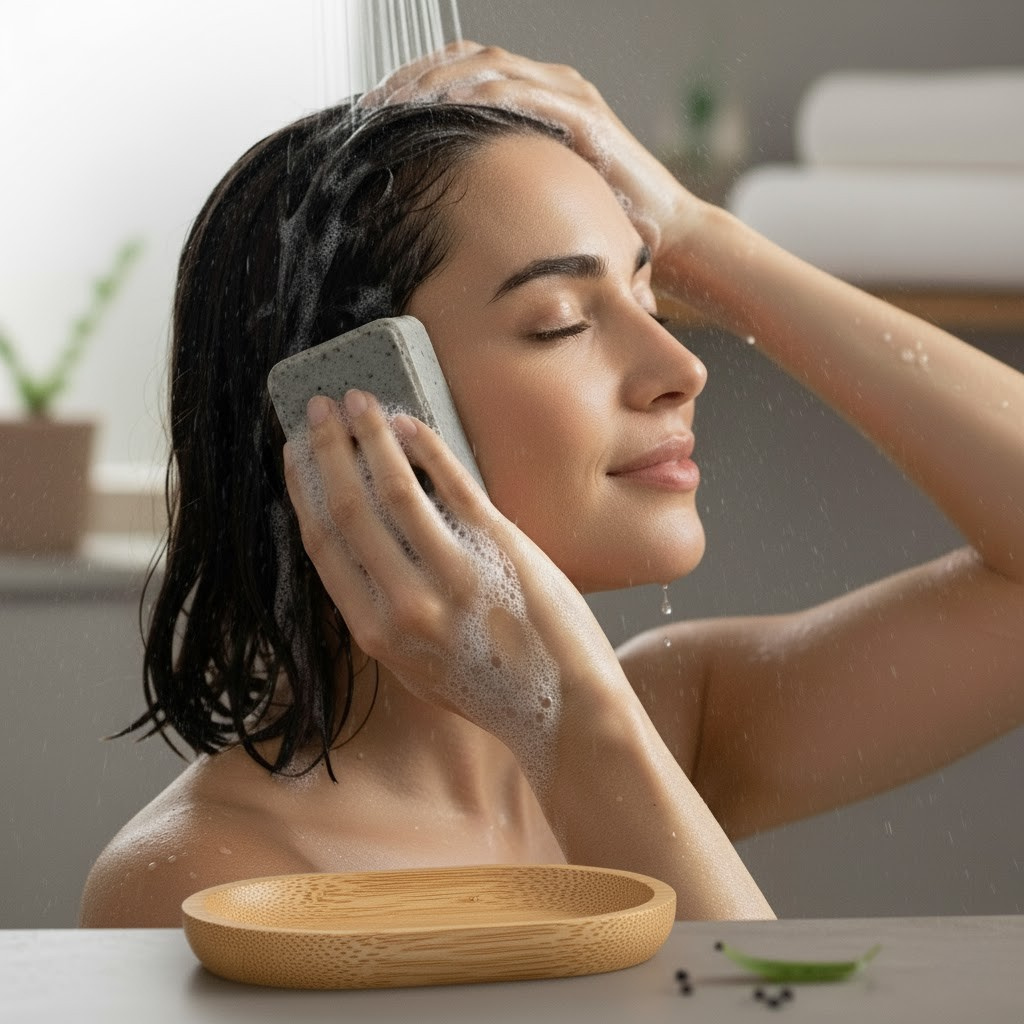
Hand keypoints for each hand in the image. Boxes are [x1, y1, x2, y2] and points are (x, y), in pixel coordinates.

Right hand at [283, 390, 624, 783]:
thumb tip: (367, 551)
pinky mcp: (499, 548)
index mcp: (377, 634)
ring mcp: (453, 574)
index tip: (295, 453)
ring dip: (372, 435)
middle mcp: (405, 605)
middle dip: (329, 450)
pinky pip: (452, 483)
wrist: (566, 709)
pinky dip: (426, 447)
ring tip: (360, 401)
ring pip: (393, 488)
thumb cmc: (492, 688)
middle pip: (349, 508)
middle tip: (320, 409)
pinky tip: (410, 424)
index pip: (324, 546)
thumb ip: (385, 616)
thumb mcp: (417, 669)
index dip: (305, 490)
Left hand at [361, 42, 705, 266]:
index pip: (466, 70)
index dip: (419, 80)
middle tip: (373, 103)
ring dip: (438, 83)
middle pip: (468, 58)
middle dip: (416, 76)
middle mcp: (551, 84)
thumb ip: (501, 178)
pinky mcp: (585, 118)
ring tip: (398, 105)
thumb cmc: (601, 217)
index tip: (377, 107)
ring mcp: (569, 96)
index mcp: (537, 97)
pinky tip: (448, 110)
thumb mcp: (539, 191)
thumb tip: (445, 195)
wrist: (665, 233)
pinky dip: (483, 98)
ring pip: (489, 67)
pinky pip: (523, 96)